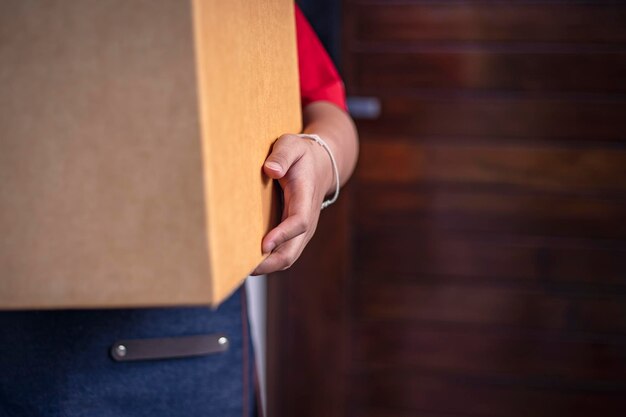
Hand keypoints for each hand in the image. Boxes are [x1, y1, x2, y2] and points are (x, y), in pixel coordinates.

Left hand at [251, 133, 333, 274]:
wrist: (320, 166)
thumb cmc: (301, 155)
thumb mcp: (292, 145)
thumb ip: (282, 155)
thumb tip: (270, 170)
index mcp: (306, 198)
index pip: (299, 221)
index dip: (283, 235)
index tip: (264, 245)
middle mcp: (307, 220)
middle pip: (292, 251)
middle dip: (270, 263)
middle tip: (242, 268)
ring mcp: (301, 231)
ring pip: (286, 257)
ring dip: (265, 266)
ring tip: (237, 269)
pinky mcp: (292, 235)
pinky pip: (281, 254)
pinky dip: (265, 262)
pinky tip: (243, 262)